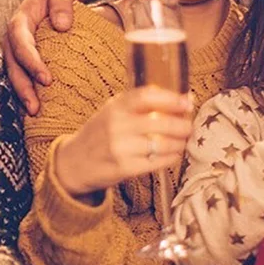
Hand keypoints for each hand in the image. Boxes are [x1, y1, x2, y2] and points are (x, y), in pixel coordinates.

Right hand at [2, 0, 77, 114]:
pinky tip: (37, 109)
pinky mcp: (20, 59)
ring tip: (34, 113)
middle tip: (36, 107)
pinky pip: (20, 77)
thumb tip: (62, 26)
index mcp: (19, 22)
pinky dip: (26, 92)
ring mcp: (14, 51)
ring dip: (22, 94)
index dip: (31, 62)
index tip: (47, 79)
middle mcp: (11, 39)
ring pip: (13, 75)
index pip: (21, 44)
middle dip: (23, 87)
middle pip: (13, 66)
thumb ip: (62, 3)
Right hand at [54, 86, 192, 198]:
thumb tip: (180, 99)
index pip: (146, 96)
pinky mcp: (124, 168)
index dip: (171, 99)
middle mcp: (116, 125)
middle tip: (189, 126)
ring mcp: (120, 148)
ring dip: (179, 143)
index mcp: (115, 107)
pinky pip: (157, 162)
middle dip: (181, 125)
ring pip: (161, 144)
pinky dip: (171, 158)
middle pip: (159, 122)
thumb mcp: (112, 112)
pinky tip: (173, 154)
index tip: (187, 102)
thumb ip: (138, 105)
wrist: (74, 162)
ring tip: (183, 141)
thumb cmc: (99, 134)